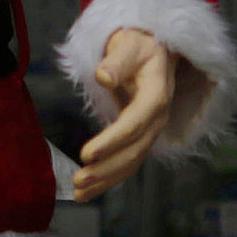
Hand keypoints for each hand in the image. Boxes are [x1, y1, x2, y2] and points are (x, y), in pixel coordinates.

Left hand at [72, 27, 185, 198]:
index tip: (86, 154)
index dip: (112, 141)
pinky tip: (89, 189)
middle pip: (134, 150)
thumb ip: (117, 60)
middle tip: (78, 180)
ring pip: (132, 162)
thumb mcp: (129, 44)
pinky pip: (128, 161)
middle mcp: (158, 118)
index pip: (135, 123)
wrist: (156, 50)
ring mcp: (151, 130)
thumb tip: (104, 76)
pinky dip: (110, 177)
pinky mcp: (141, 136)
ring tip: (79, 192)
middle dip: (107, 168)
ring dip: (107, 180)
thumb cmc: (139, 45)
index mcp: (157, 95)